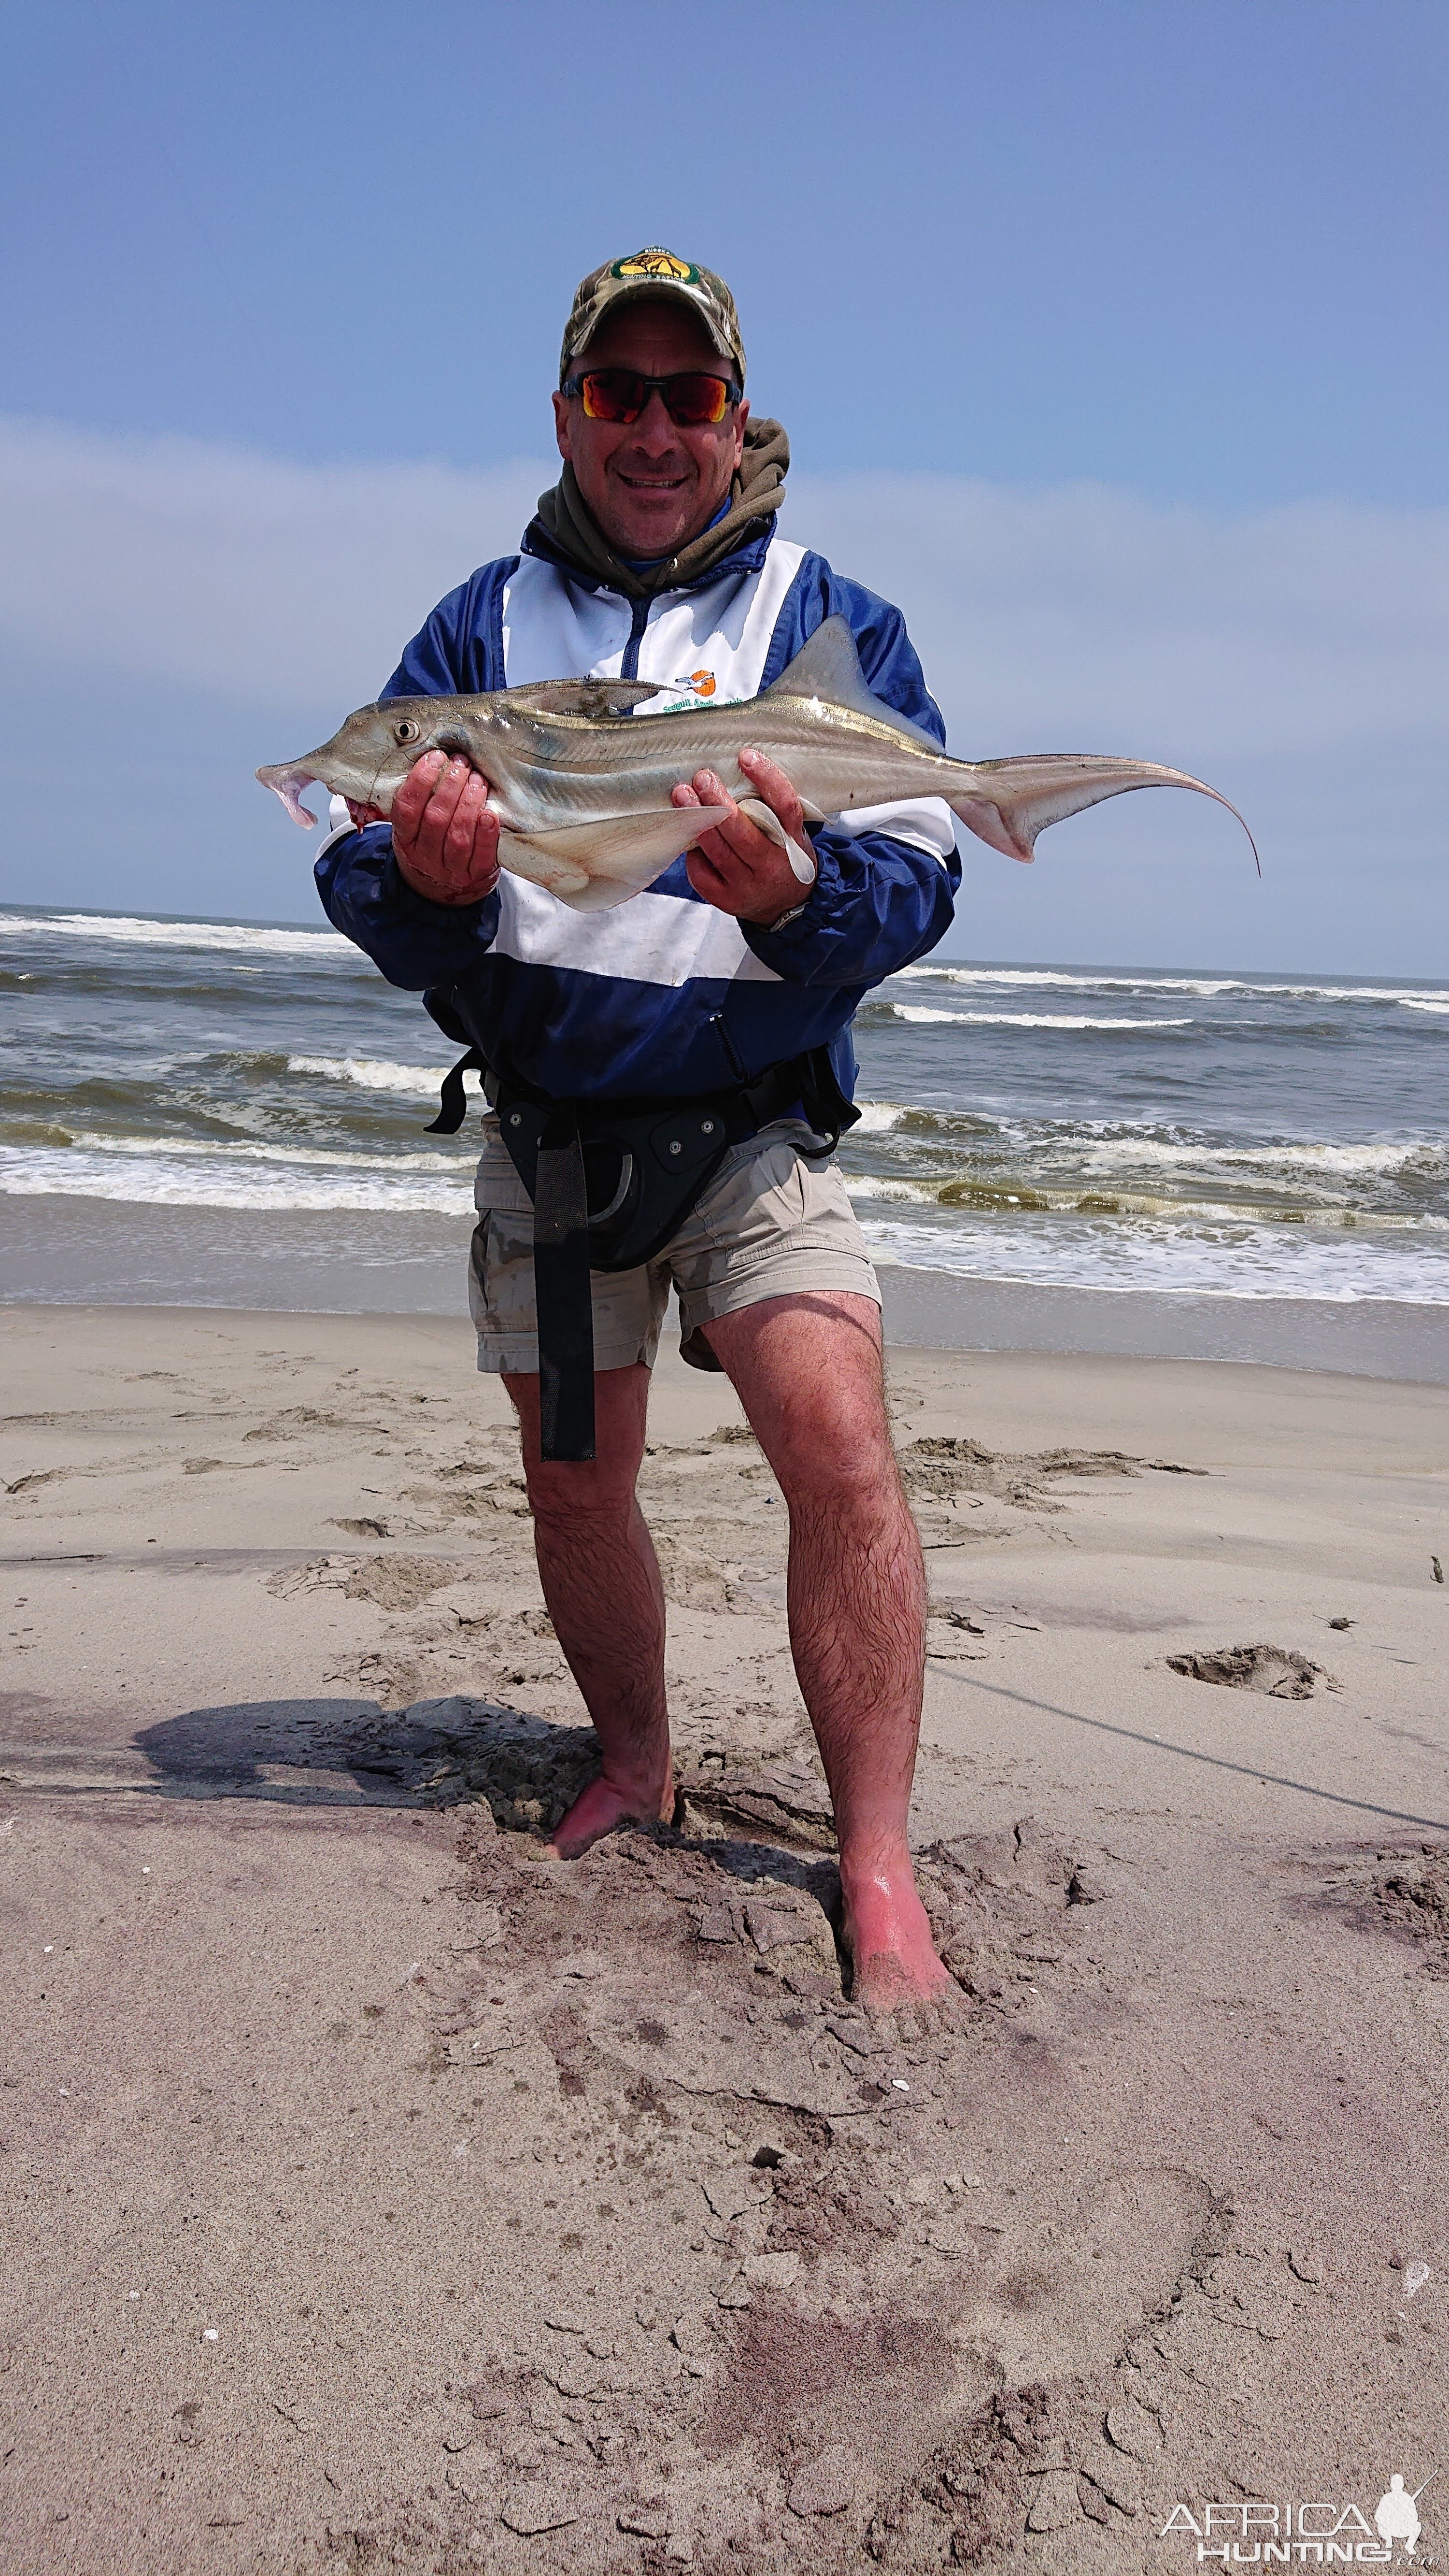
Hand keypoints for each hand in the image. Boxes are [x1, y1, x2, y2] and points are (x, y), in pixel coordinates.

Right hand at [352, 750, 500, 906]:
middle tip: (462, 763)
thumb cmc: (429, 848)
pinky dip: (487, 832)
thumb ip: (419, 802)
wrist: (441, 893)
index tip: (436, 758)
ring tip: (477, 780)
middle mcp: (425, 857)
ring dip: (469, 803)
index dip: (421, 780)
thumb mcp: (413, 830)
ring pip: (458, 835)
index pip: (407, 808)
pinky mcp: (477, 876)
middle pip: (436, 818)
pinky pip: (482, 854)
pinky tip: (491, 812)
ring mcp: (451, 870)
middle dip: (450, 785)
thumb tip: (435, 759)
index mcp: (405, 840)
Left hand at [671, 748, 813, 923]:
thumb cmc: (783, 857)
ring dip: (696, 820)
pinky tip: (687, 833)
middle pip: (742, 831)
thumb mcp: (791, 832)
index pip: (784, 806)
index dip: (767, 779)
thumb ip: (772, 809)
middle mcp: (772, 865)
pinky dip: (693, 852)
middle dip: (717, 801)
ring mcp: (748, 886)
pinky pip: (702, 873)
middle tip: (702, 777)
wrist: (788, 907)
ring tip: (682, 795)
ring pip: (717, 852)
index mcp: (793, 841)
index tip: (746, 755)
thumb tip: (734, 770)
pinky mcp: (727, 900)